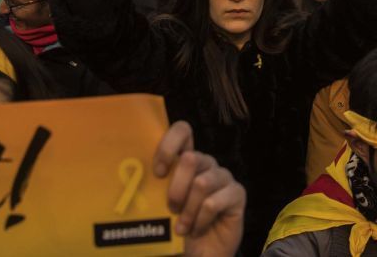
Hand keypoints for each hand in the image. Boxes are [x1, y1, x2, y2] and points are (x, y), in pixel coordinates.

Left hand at [153, 121, 244, 256]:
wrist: (200, 251)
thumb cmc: (178, 225)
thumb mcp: (161, 204)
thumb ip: (156, 186)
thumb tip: (139, 177)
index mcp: (187, 158)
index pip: (182, 130)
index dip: (168, 146)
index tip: (158, 172)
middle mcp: (207, 162)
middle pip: (189, 158)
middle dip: (176, 189)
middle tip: (171, 209)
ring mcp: (223, 176)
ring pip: (201, 183)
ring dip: (188, 211)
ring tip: (182, 227)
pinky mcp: (237, 193)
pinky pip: (213, 203)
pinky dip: (200, 221)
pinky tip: (197, 230)